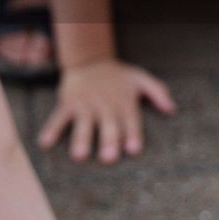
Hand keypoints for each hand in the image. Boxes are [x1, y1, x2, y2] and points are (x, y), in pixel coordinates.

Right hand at [39, 59, 175, 163]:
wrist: (89, 60)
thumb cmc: (118, 76)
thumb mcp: (140, 78)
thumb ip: (157, 92)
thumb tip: (173, 109)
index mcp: (124, 101)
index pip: (131, 119)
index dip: (133, 133)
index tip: (133, 149)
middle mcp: (105, 104)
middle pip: (108, 125)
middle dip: (108, 141)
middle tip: (108, 159)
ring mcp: (85, 104)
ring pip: (83, 124)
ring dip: (81, 139)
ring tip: (79, 156)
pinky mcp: (69, 103)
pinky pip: (59, 117)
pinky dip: (52, 129)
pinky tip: (45, 143)